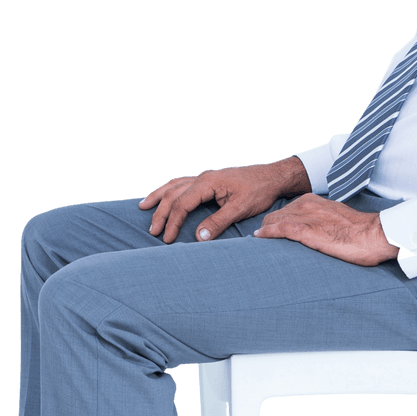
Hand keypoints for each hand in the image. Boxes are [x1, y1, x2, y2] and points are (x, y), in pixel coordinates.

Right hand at [138, 158, 310, 243]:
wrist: (273, 176)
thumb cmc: (259, 191)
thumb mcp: (240, 208)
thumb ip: (218, 222)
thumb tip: (198, 238)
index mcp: (208, 182)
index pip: (182, 203)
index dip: (173, 222)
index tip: (167, 239)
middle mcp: (203, 177)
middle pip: (174, 194)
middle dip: (161, 213)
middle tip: (153, 232)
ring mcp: (205, 177)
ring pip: (174, 185)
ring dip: (159, 197)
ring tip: (143, 207)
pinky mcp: (209, 180)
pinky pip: (182, 183)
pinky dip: (169, 190)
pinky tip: (164, 195)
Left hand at [253, 193, 399, 265]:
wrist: (374, 235)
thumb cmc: (359, 232)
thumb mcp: (335, 220)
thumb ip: (321, 222)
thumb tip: (315, 233)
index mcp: (313, 201)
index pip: (285, 210)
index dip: (275, 222)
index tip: (268, 232)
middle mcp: (307, 205)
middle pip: (275, 215)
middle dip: (266, 227)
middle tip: (260, 241)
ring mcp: (306, 217)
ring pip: (274, 221)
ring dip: (264, 232)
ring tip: (257, 243)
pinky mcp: (307, 231)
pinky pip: (280, 230)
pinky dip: (268, 234)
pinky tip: (260, 238)